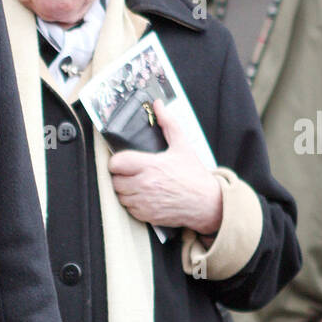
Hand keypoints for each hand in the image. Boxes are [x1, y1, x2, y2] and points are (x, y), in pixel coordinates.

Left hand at [108, 100, 222, 234]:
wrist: (207, 203)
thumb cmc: (194, 176)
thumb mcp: (182, 146)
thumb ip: (168, 124)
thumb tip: (158, 105)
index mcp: (150, 166)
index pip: (116, 163)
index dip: (118, 161)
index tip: (125, 161)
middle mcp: (144, 185)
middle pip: (115, 180)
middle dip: (121, 176)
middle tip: (132, 173)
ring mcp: (144, 202)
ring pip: (120, 196)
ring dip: (125, 190)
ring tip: (138, 184)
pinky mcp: (145, 216)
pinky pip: (128, 209)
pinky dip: (132, 203)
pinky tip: (144, 196)